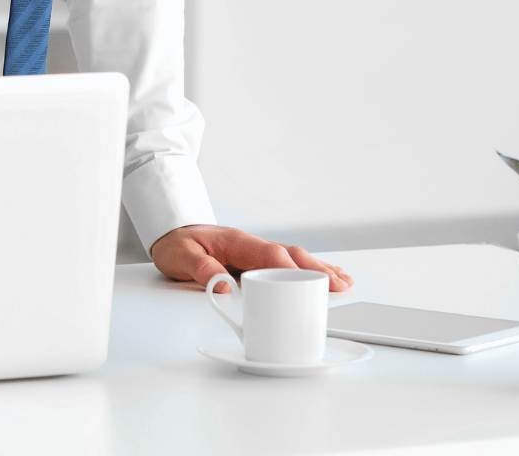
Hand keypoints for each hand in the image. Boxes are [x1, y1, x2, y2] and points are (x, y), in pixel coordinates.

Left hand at [149, 224, 352, 293]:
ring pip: (296, 259)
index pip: (268, 254)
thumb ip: (200, 269)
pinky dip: (312, 268)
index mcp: (237, 242)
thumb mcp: (180, 256)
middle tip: (338, 286)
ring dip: (320, 270)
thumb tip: (222, 285)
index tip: (304, 283)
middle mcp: (253, 245)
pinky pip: (291, 262)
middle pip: (291, 256)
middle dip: (316, 271)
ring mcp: (259, 251)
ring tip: (345, 282)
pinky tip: (330, 275)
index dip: (288, 269)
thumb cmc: (178, 244)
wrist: (174, 231)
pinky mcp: (261, 259)